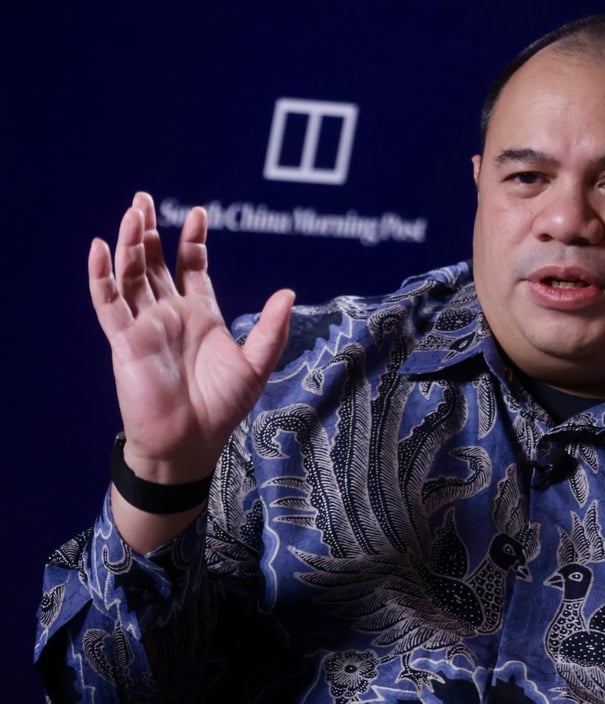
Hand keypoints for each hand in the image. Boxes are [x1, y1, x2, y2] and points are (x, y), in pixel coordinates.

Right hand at [89, 192, 293, 487]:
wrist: (191, 442)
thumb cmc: (223, 407)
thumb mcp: (256, 364)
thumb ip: (271, 328)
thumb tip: (288, 292)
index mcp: (200, 314)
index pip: (191, 267)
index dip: (192, 240)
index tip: (198, 213)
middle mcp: (169, 314)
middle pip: (154, 263)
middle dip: (150, 231)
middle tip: (143, 197)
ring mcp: (145, 325)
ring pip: (131, 275)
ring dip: (129, 244)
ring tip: (132, 212)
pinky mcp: (124, 341)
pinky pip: (108, 303)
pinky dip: (102, 276)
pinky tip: (100, 249)